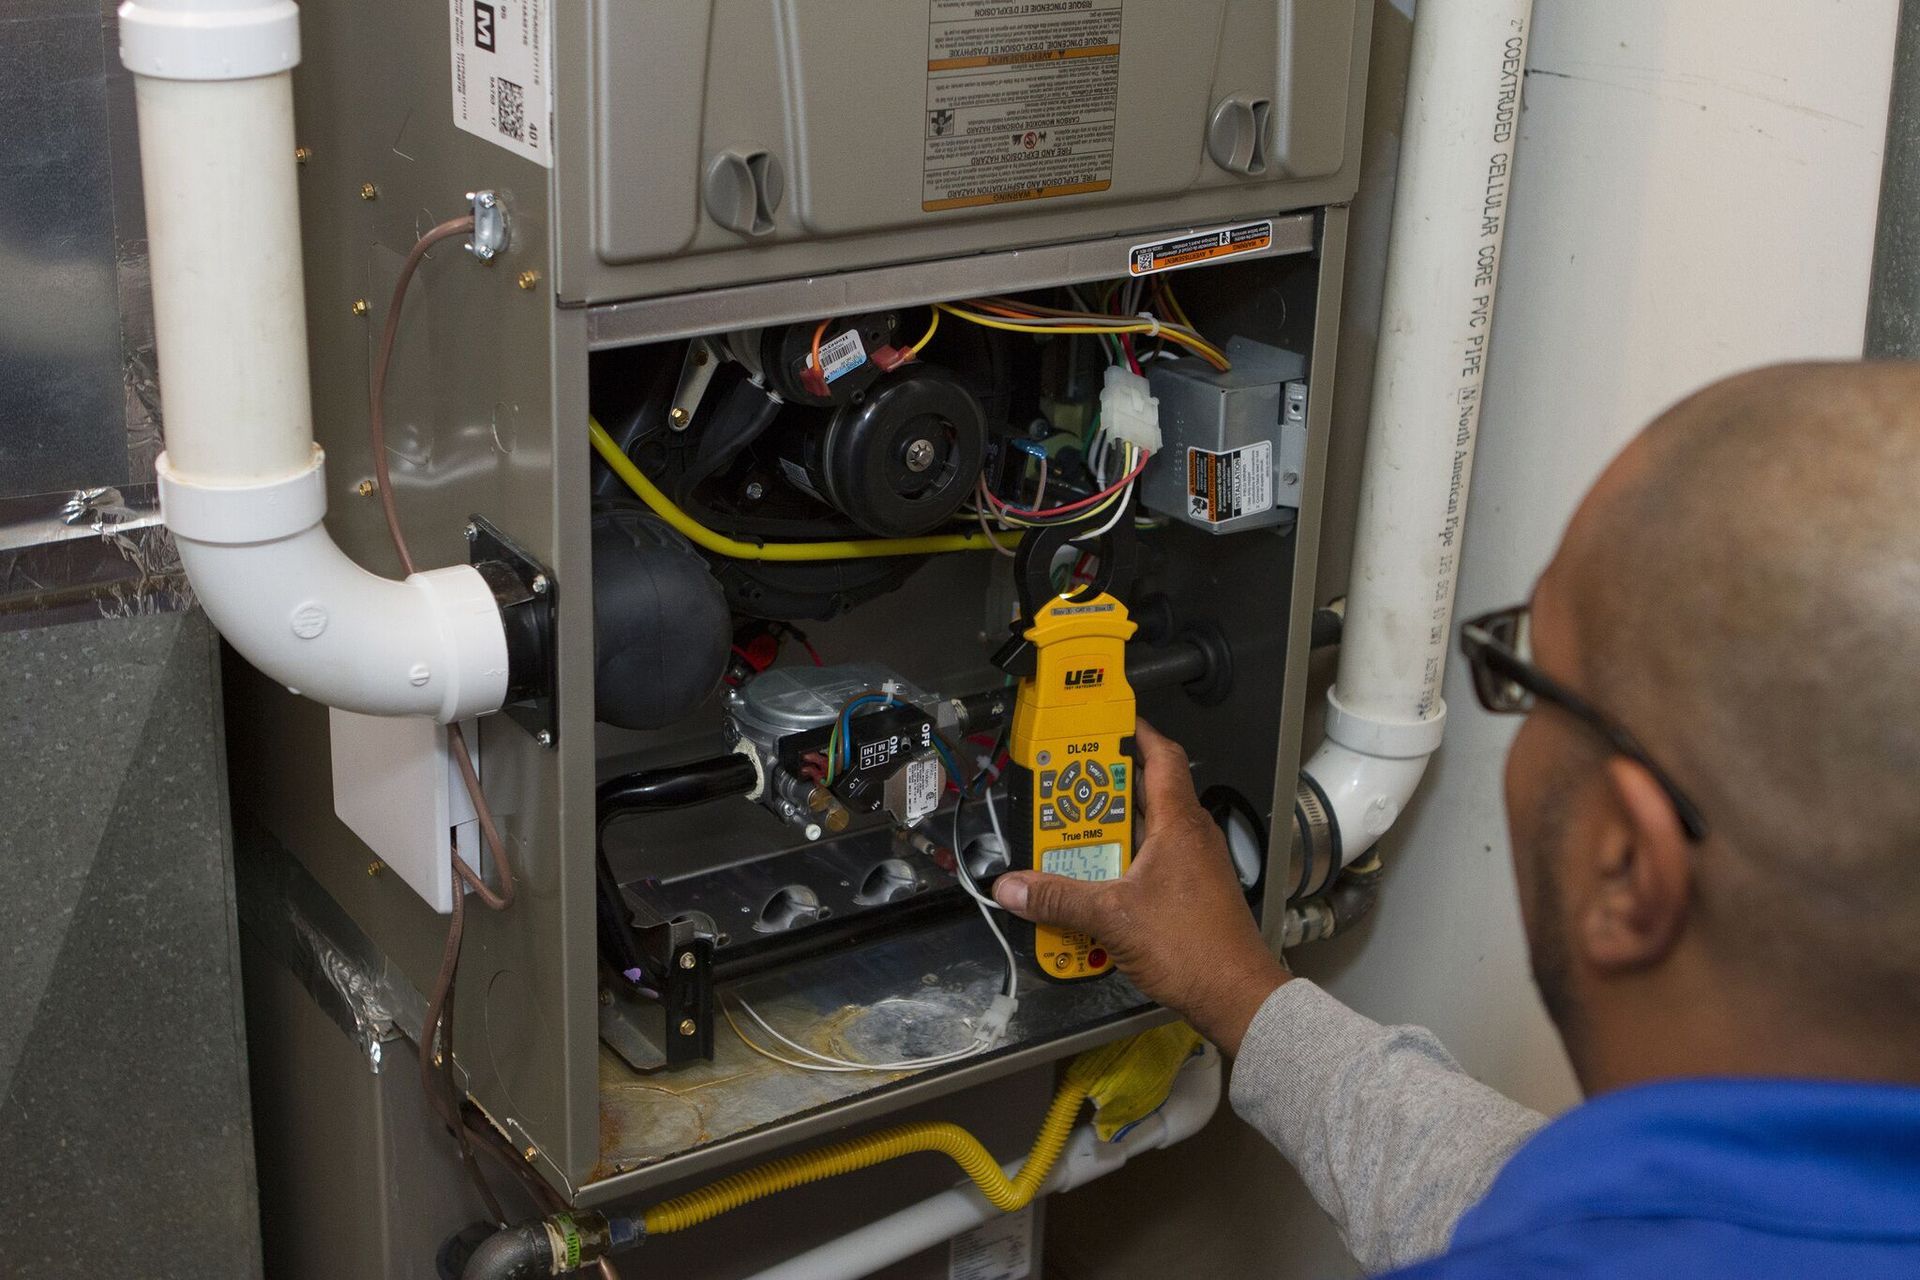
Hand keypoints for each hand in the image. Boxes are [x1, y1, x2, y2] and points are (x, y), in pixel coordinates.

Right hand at [993, 721, 1289, 1054]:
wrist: (1236, 996)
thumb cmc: (1190, 946)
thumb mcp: (1113, 918)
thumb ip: (1058, 899)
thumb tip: (1010, 887)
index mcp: (1180, 823)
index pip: (1162, 757)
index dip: (1136, 733)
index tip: (1104, 722)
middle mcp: (1190, 837)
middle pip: (1146, 794)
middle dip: (1103, 789)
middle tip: (1063, 787)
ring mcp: (1194, 866)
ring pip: (1146, 832)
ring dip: (1110, 831)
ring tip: (1067, 833)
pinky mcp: (1191, 893)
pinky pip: (1150, 864)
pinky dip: (1121, 864)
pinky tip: (1092, 882)